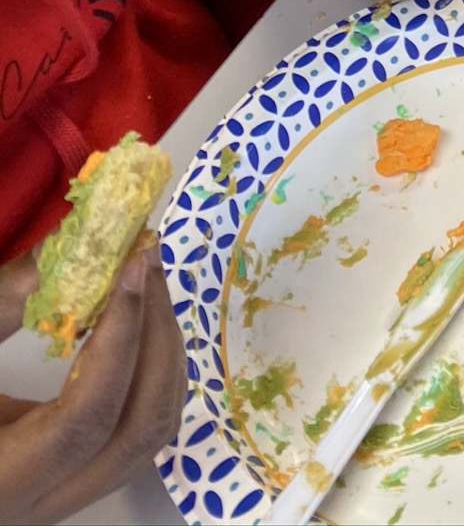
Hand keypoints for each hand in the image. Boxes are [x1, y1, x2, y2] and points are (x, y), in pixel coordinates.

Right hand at [0, 245, 184, 524]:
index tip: (134, 267)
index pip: (85, 420)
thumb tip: (76, 247)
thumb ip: (3, 303)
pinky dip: (152, 369)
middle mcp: (41, 505)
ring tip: (147, 279)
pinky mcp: (77, 475)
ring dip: (163, 350)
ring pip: (151, 434)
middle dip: (156, 337)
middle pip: (138, 430)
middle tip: (147, 260)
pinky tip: (137, 318)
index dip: (120, 339)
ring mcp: (66, 496)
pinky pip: (139, 428)